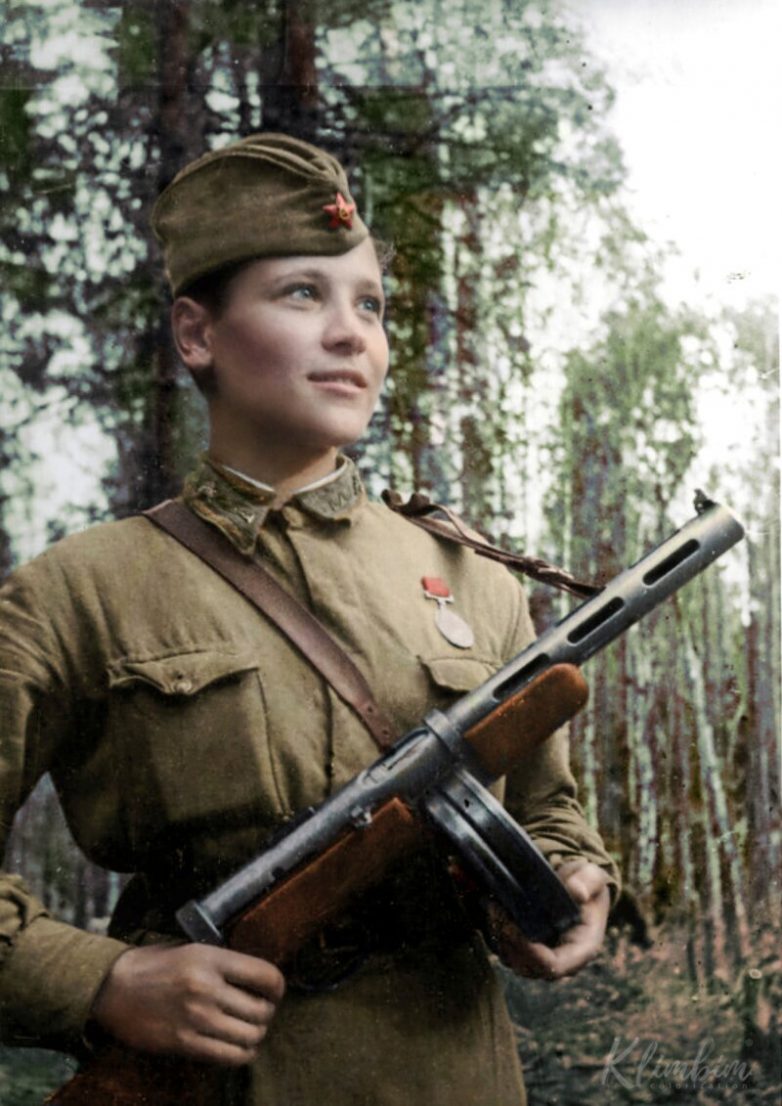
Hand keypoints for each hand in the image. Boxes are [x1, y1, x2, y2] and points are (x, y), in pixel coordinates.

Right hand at [90, 943, 285, 1066]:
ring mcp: (196, 1018)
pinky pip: (230, 1057)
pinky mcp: (185, 1043)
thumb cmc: (155, 965)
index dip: (277, 987)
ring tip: (248, 1030)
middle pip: (262, 1011)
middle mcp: (207, 988)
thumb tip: (259, 979)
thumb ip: (224, 963)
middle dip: (266, 1014)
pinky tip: (238, 1047)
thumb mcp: (192, 949)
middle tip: (259, 1012)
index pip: (266, 976)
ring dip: (255, 1035)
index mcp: (211, 959)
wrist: (113, 988)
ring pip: (251, 1036)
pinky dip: (242, 1055)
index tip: (273, 992)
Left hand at [487, 860, 610, 979]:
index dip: (531, 953)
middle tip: (497, 910)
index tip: (512, 926)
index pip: (554, 966)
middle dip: (510, 941)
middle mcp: (563, 961)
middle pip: (530, 967)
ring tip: (494, 907)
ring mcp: (545, 958)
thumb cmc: (586, 882)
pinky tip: (493, 910)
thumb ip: (588, 881)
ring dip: (500, 938)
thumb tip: (577, 893)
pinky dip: (498, 936)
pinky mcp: (530, 951)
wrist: (578, 886)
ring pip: (515, 962)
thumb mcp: (593, 875)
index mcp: (583, 948)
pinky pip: (508, 953)